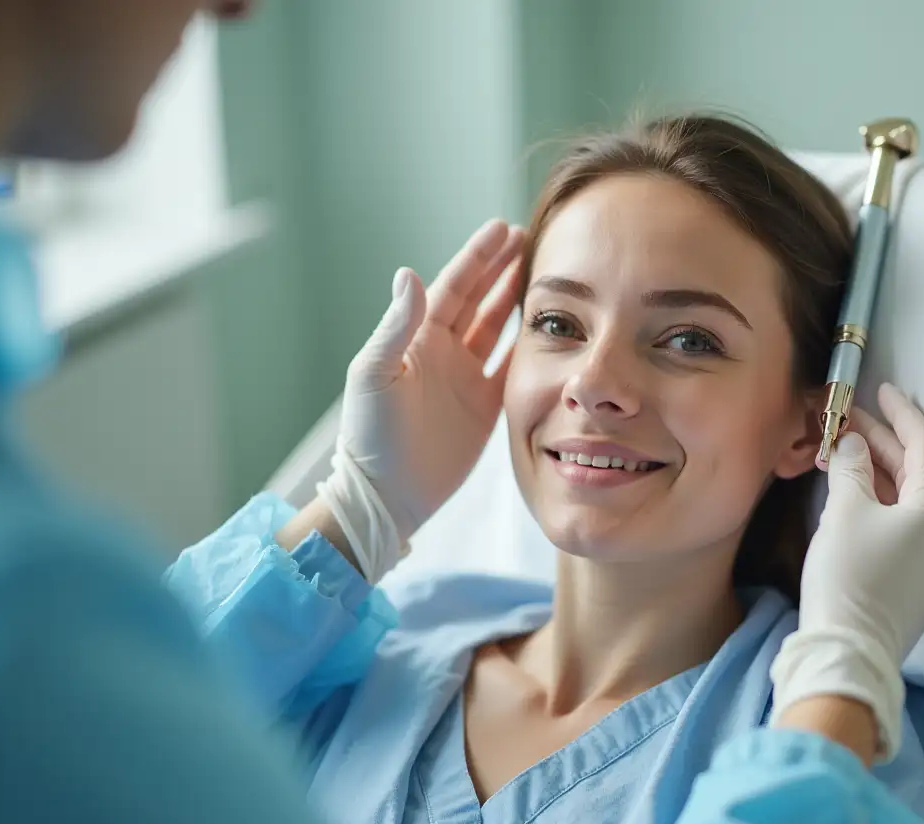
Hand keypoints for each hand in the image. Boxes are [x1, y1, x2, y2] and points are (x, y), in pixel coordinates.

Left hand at [316, 220, 523, 579]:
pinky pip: (511, 369)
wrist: (387, 495)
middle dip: (503, 269)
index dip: (478, 258)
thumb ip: (397, 327)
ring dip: (518, 302)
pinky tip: (551, 330)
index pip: (453, 287)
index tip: (504, 228)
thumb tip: (410, 274)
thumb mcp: (377, 375)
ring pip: (498, 330)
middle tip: (532, 239)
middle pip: (479, 300)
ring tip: (545, 276)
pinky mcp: (484, 408)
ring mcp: (465, 380)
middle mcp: (443, 353)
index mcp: (416, 340)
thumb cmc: (371, 436)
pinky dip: (530, 349)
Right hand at [770, 383, 923, 761]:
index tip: (882, 389)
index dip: (903, 415)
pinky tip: (852, 491)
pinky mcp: (916, 584)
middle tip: (848, 416)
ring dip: (878, 472)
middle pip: (919, 474)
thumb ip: (852, 469)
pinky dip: (879, 502)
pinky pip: (902, 527)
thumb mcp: (845, 512)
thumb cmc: (850, 576)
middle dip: (883, 442)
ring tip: (842, 448)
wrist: (848, 653)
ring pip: (909, 502)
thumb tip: (853, 445)